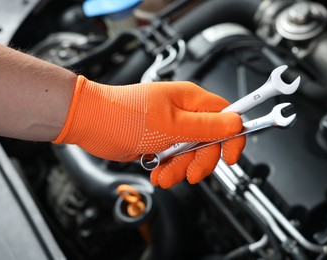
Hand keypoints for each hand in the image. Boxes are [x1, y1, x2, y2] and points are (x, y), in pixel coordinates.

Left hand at [53, 76, 245, 187]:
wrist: (91, 123)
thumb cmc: (123, 116)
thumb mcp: (171, 125)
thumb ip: (206, 127)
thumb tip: (235, 123)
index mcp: (191, 100)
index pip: (226, 116)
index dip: (233, 137)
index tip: (231, 157)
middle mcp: (184, 112)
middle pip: (210, 141)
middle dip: (200, 161)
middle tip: (189, 173)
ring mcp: (172, 127)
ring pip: (192, 153)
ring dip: (180, 168)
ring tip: (164, 174)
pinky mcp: (160, 140)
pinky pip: (175, 158)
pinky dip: (168, 169)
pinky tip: (158, 172)